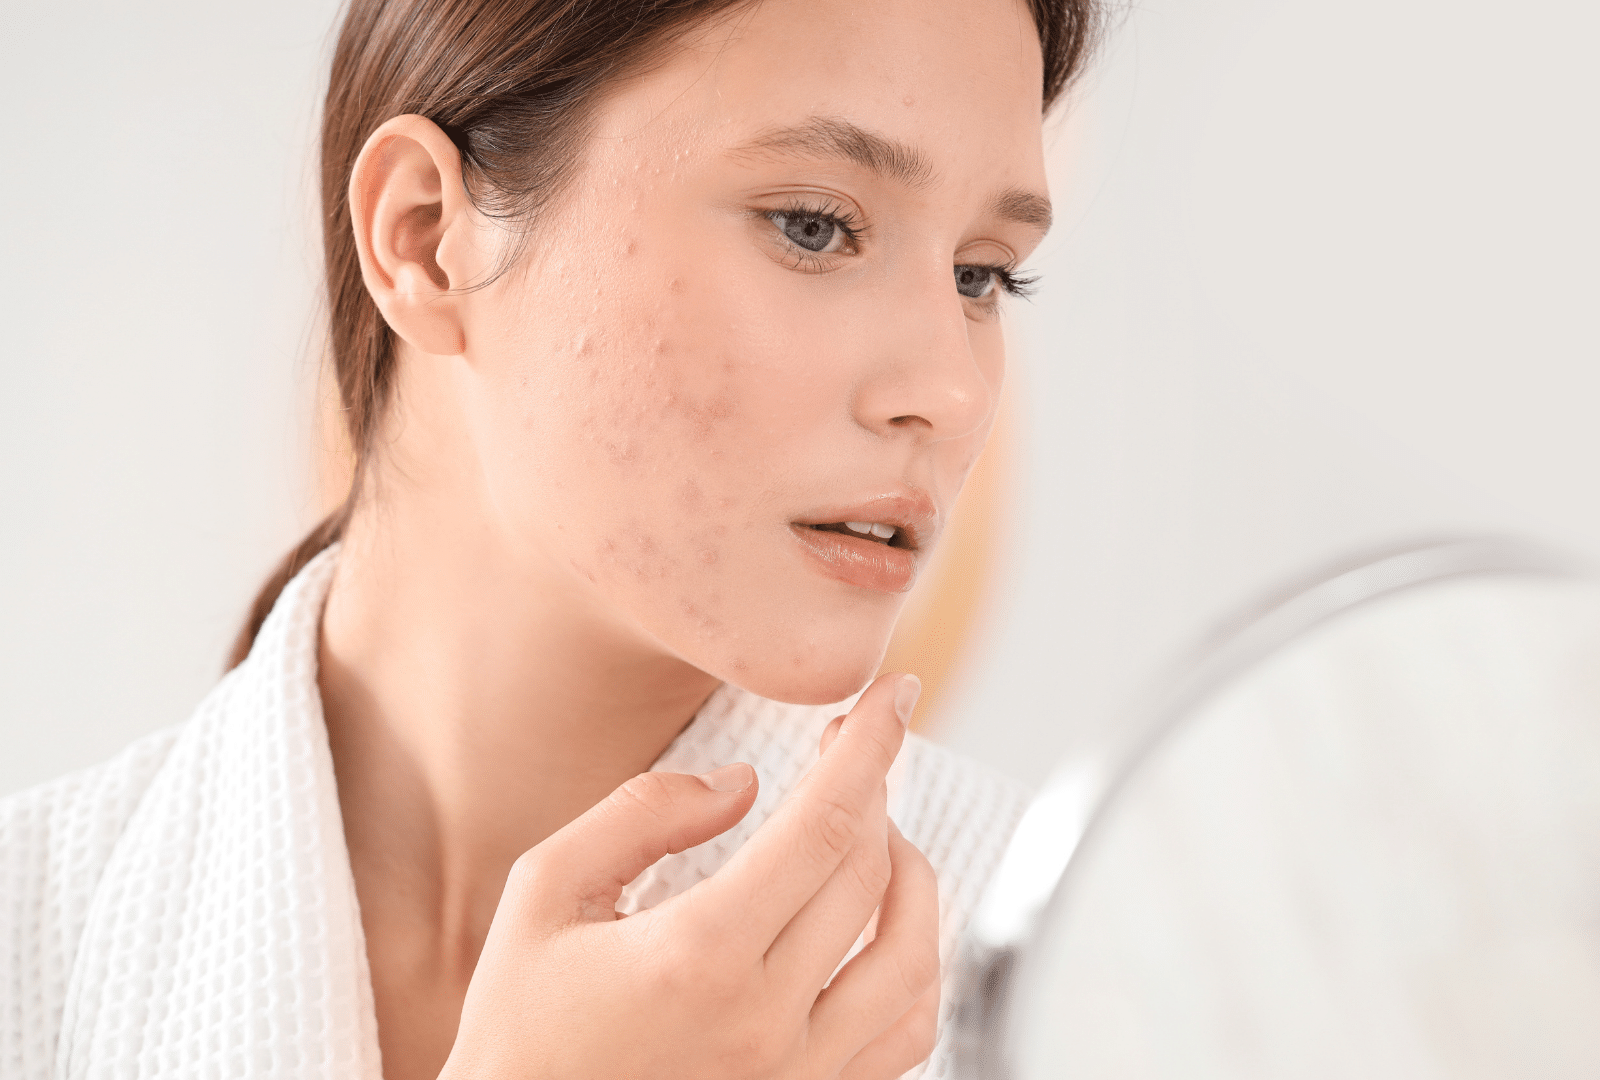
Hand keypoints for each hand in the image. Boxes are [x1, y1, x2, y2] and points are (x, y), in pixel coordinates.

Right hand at [439, 672, 939, 1079]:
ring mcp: (798, 1076)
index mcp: (697, 956)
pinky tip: (887, 927)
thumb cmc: (519, 1028)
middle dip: (874, 791)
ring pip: (913, 958)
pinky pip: (908, 1033)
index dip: (869, 748)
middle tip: (848, 750)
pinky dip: (918, 966)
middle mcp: (764, 1023)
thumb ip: (641, 817)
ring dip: (910, 875)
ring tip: (874, 833)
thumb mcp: (544, 895)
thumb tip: (742, 783)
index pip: (823, 827)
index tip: (892, 695)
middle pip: (869, 877)